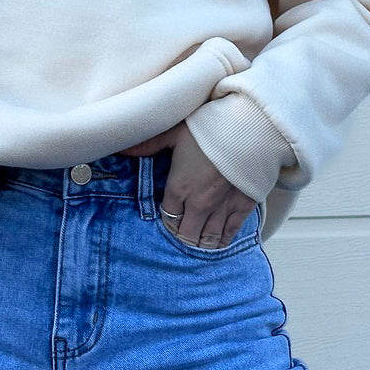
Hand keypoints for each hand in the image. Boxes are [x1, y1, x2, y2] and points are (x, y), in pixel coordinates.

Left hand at [122, 123, 256, 248]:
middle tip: (183, 231)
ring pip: (207, 239)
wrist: (249, 128)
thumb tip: (120, 147)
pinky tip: (218, 241)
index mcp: (179, 188)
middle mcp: (198, 204)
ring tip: (198, 240)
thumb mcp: (174, 132)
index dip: (167, 220)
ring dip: (201, 242)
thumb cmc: (210, 127)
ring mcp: (221, 208)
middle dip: (183, 235)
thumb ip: (148, 144)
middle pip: (186, 235)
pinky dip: (222, 240)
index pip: (168, 218)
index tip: (169, 216)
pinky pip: (230, 233)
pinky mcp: (242, 207)